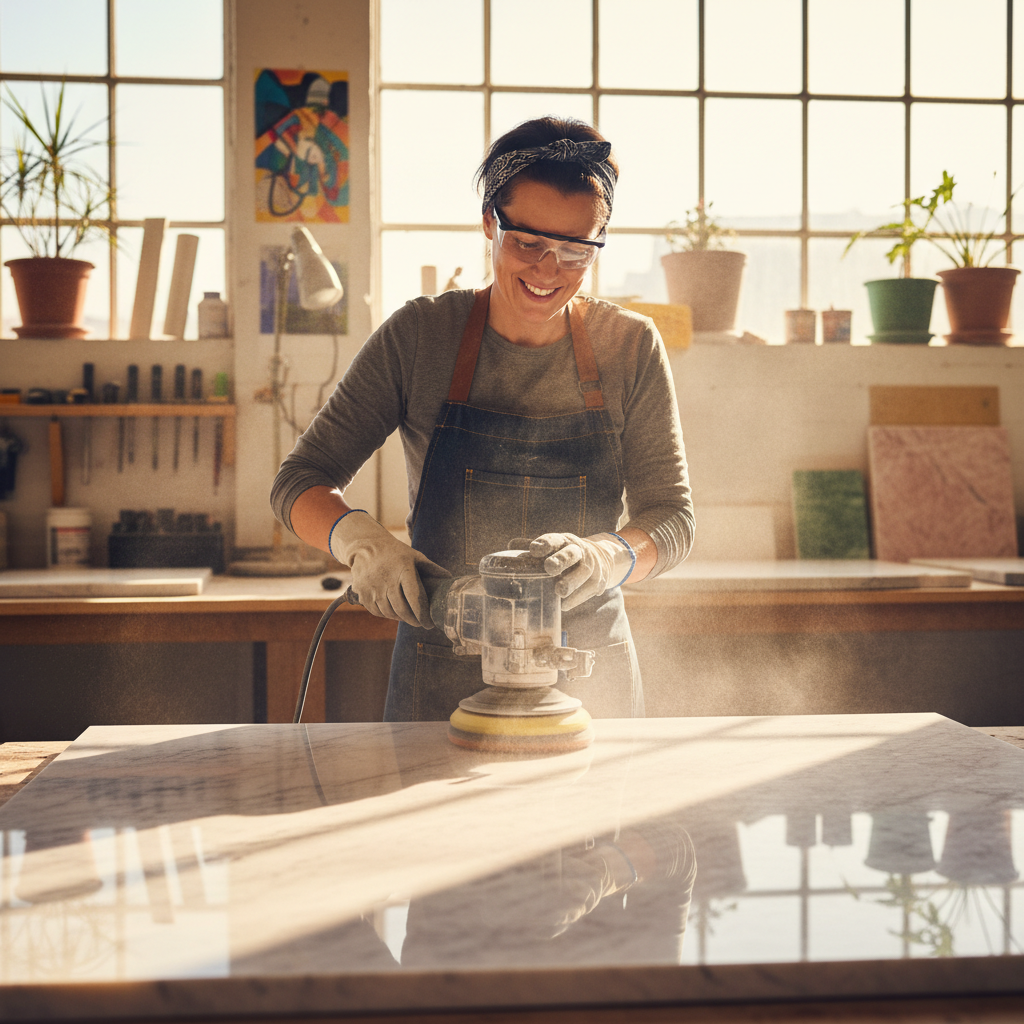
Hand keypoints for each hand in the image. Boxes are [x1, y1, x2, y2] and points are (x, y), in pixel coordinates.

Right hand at [329, 512, 448, 627]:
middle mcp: (387, 580)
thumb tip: (449, 578)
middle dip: (414, 620)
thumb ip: (431, 568)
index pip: (415, 598)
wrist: (365, 547)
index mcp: (403, 570)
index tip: (430, 623)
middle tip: (421, 624)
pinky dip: (387, 615)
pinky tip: (394, 613)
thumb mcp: (414, 556)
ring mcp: (373, 587)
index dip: (423, 614)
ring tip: (409, 618)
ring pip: (389, 612)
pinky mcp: (362, 593)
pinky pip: (377, 611)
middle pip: (402, 609)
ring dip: (400, 619)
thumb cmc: (395, 552)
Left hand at [515, 532, 633, 610]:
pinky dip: (577, 598)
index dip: (545, 543)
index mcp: (564, 541)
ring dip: (572, 581)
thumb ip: (533, 547)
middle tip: (549, 568)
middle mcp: (579, 551)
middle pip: (572, 553)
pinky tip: (564, 605)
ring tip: (559, 591)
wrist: (601, 558)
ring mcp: (591, 566)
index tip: (534, 549)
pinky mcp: (598, 581)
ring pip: (583, 572)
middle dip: (561, 559)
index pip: (555, 539)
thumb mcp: (554, 547)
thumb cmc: (567, 554)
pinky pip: (588, 590)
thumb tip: (510, 546)